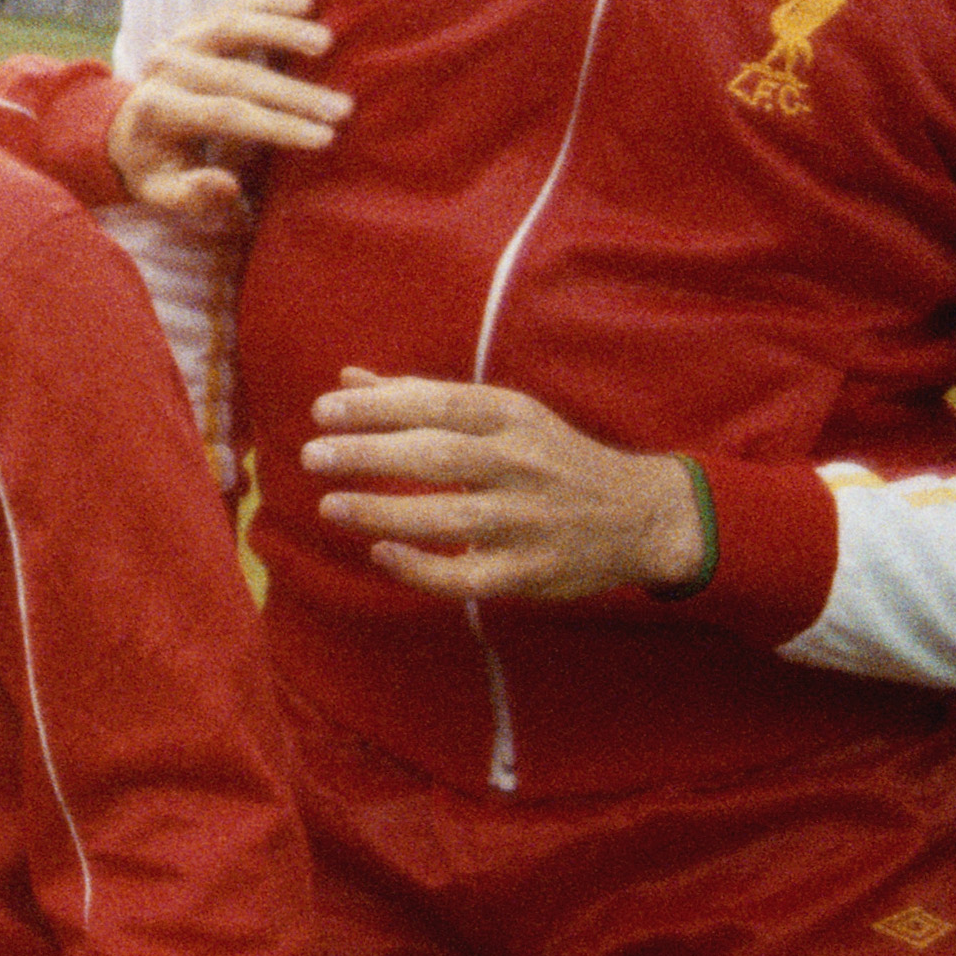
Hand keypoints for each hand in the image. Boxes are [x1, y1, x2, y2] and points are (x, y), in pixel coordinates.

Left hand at [111, 0, 347, 230]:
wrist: (126, 126)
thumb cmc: (154, 165)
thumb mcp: (160, 192)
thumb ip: (191, 195)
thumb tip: (228, 186)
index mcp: (159, 110)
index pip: (226, 114)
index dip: (276, 125)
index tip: (323, 137)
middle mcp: (165, 68)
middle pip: (236, 75)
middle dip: (294, 92)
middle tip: (342, 107)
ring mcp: (179, 40)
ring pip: (232, 26)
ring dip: (282, 30)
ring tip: (326, 41)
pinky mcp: (194, 24)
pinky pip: (233, 6)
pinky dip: (269, 1)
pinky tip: (306, 2)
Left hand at [303, 366, 709, 600]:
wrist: (642, 515)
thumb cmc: (553, 457)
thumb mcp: (502, 415)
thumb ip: (422, 398)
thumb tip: (347, 380)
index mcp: (512, 418)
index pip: (437, 405)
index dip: (377, 406)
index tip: (323, 410)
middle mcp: (521, 465)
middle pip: (437, 457)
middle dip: (370, 454)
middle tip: (313, 455)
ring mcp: (527, 521)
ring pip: (447, 517)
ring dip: (383, 512)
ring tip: (329, 505)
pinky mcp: (530, 572)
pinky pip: (467, 575)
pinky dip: (421, 567)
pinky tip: (381, 554)